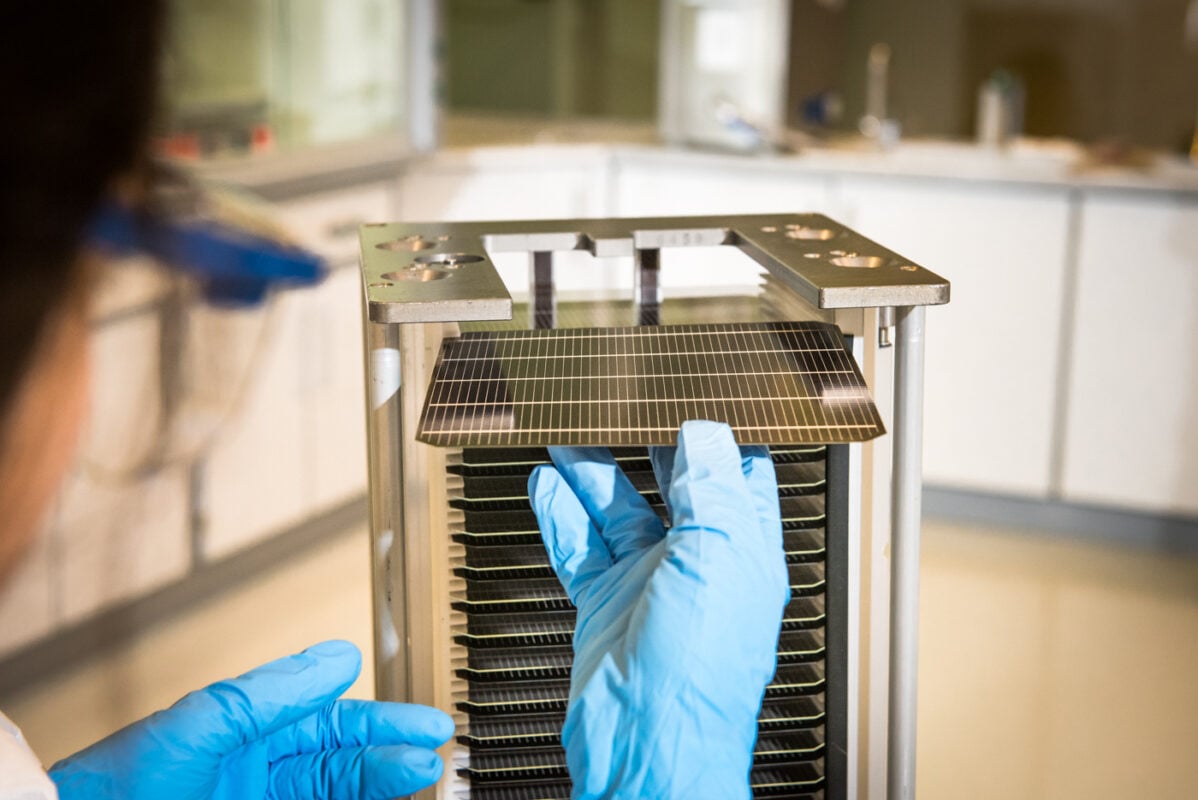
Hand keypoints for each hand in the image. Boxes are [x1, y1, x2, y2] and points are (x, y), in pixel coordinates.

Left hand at [49, 640, 453, 799]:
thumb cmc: (116, 789)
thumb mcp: (199, 727)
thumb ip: (270, 693)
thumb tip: (338, 659)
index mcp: (244, 737)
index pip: (330, 724)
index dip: (381, 721)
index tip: (425, 723)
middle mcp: (259, 777)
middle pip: (344, 765)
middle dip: (390, 756)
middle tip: (431, 756)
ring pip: (340, 796)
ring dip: (381, 786)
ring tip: (421, 778)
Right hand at [529, 420, 789, 798]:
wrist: (646, 747)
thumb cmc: (701, 673)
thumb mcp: (720, 556)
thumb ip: (712, 488)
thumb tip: (704, 433)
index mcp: (744, 552)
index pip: (739, 477)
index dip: (720, 435)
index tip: (696, 396)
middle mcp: (698, 565)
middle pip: (674, 487)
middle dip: (648, 443)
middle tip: (623, 405)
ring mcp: (648, 584)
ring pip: (618, 510)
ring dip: (593, 471)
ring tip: (569, 433)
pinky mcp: (605, 604)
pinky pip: (580, 547)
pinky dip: (561, 514)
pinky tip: (548, 486)